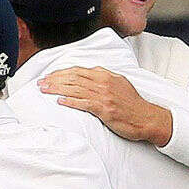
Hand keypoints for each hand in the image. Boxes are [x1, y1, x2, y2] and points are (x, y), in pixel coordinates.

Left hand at [39, 66, 171, 145]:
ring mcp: (104, 95)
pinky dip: (70, 101)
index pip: (78, 70)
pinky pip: (84, 103)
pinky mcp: (105, 109)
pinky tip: (59, 101)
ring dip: (57, 89)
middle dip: (54, 79)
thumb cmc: (131, 105)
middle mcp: (104, 82)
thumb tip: (84, 79)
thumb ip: (101, 80)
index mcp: (106, 75)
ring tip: (44, 90)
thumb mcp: (118, 85)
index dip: (61, 73)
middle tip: (40, 83)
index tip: (49, 76)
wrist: (148, 118)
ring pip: (75, 88)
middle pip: (73, 78)